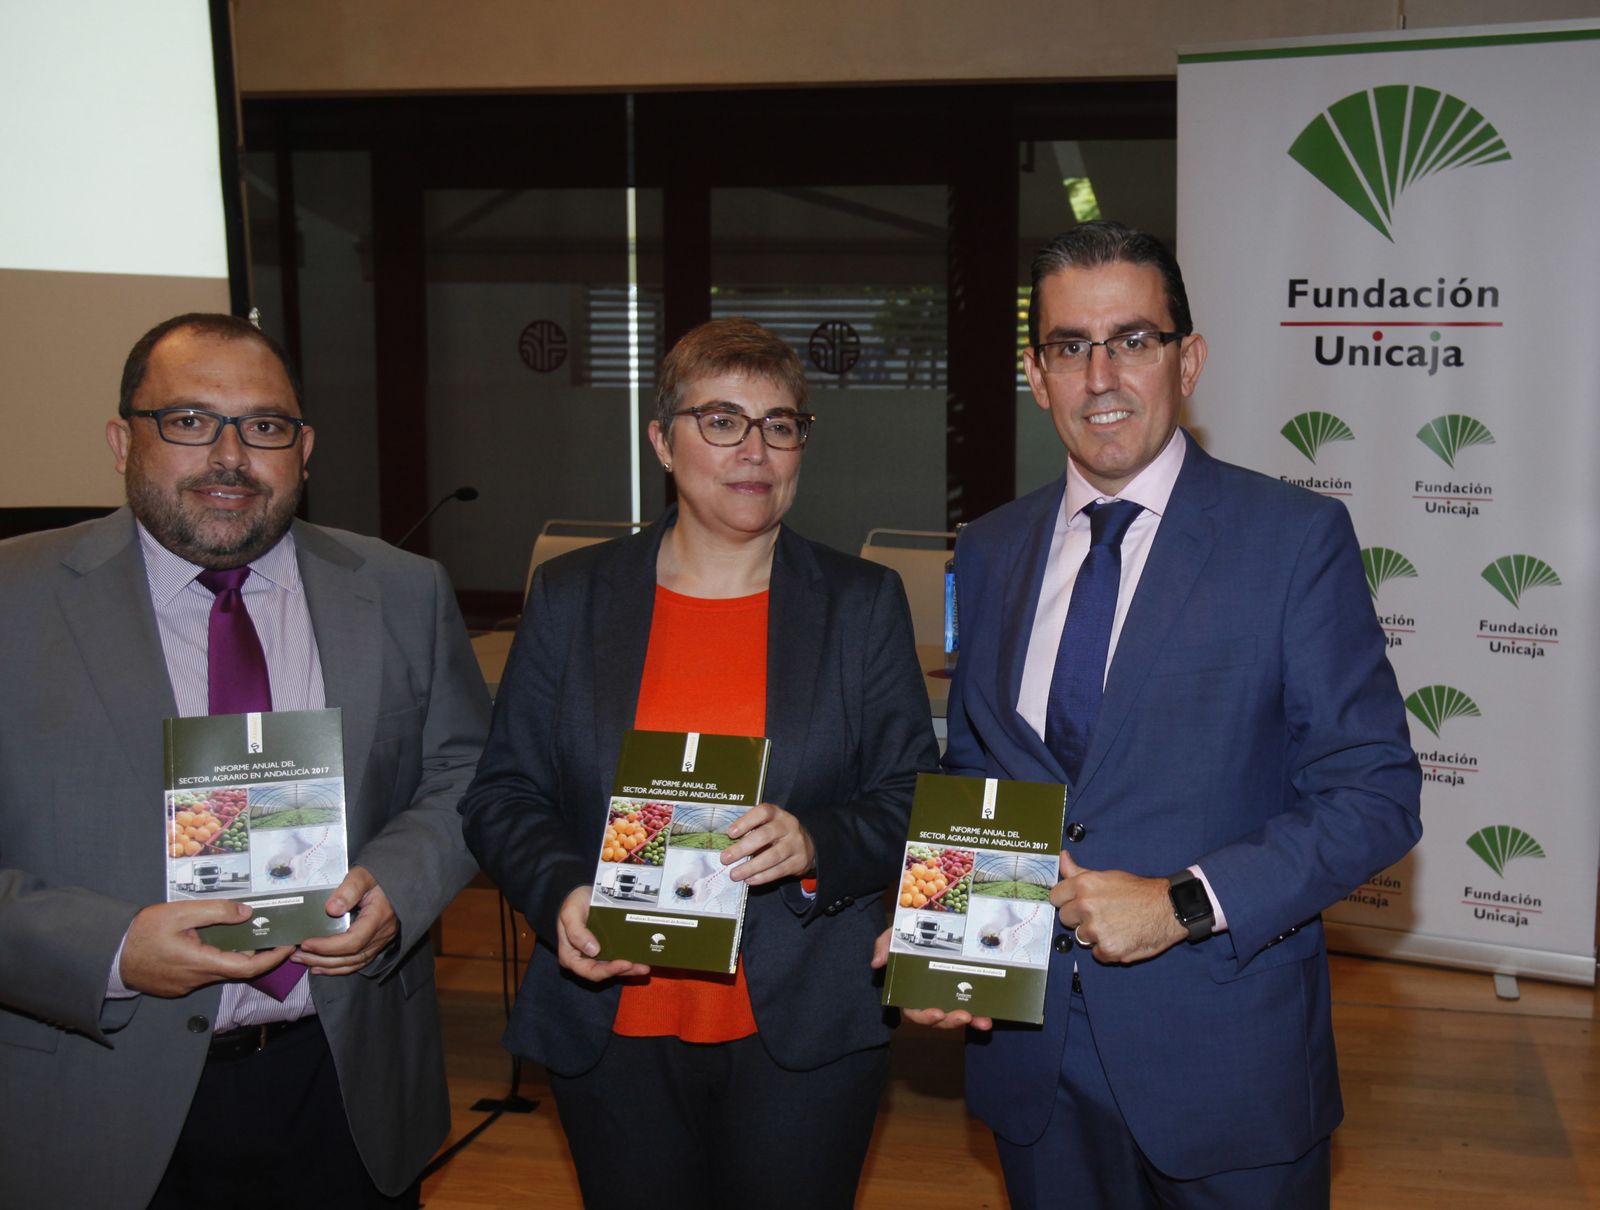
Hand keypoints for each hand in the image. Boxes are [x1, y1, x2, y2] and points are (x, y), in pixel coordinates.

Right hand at [120, 901, 292, 997]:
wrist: (108, 954)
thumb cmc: (141, 933)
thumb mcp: (180, 913)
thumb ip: (216, 912)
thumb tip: (246, 913)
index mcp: (200, 963)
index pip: (247, 968)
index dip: (271, 959)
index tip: (287, 947)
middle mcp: (196, 980)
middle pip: (236, 970)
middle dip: (255, 953)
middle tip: (269, 933)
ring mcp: (185, 986)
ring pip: (219, 971)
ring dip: (232, 954)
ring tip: (244, 931)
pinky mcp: (176, 986)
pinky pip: (203, 973)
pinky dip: (215, 959)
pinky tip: (213, 941)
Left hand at [296, 866, 398, 975]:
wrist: (399, 877)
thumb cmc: (380, 874)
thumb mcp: (364, 875)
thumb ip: (349, 889)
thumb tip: (331, 909)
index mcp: (379, 917)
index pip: (353, 941)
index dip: (328, 946)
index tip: (306, 943)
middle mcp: (382, 934)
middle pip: (350, 957)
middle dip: (321, 959)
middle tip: (297, 955)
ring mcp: (381, 941)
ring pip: (353, 963)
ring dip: (326, 966)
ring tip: (303, 961)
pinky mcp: (377, 943)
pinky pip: (357, 962)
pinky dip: (338, 967)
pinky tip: (321, 967)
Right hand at [555, 885, 650, 982]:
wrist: (582, 895)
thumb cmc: (573, 904)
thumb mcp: (570, 913)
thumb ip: (576, 932)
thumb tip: (593, 951)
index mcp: (571, 956)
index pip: (589, 970)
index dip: (607, 971)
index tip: (624, 964)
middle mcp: (584, 959)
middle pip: (604, 972)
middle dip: (623, 971)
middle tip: (641, 967)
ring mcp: (596, 954)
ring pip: (613, 967)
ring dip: (630, 968)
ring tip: (645, 966)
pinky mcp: (606, 948)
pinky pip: (617, 956)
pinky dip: (630, 959)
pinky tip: (642, 958)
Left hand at [722, 802, 814, 886]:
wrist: (806, 846)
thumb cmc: (778, 833)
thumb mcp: (768, 824)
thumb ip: (751, 829)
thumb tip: (726, 844)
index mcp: (777, 813)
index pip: (762, 812)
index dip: (746, 822)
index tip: (730, 833)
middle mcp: (788, 826)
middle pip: (765, 836)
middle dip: (742, 848)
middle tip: (725, 858)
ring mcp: (796, 844)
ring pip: (772, 856)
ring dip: (751, 867)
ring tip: (734, 874)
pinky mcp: (799, 861)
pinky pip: (779, 870)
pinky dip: (762, 877)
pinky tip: (749, 879)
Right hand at [868, 927, 992, 1031]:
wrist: (926, 926)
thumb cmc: (906, 936)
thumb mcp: (891, 937)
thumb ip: (884, 947)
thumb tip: (876, 963)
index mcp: (910, 991)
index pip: (913, 1011)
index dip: (924, 1016)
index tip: (937, 1013)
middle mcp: (928, 998)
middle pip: (938, 1018)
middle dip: (951, 1021)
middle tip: (964, 1016)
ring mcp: (947, 996)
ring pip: (957, 1016)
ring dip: (971, 1021)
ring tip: (983, 1022)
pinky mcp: (963, 991)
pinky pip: (972, 1006)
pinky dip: (980, 1014)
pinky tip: (990, 1016)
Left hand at [1051, 850, 1185, 963]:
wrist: (1168, 908)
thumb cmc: (1138, 891)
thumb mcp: (1107, 876)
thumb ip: (1079, 871)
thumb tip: (1062, 857)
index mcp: (1084, 885)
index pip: (1055, 897)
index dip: (1065, 901)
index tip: (1075, 903)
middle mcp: (1086, 907)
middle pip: (1064, 918)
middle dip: (1079, 918)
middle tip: (1101, 914)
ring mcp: (1096, 930)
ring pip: (1080, 937)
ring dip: (1094, 934)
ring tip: (1115, 925)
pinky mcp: (1108, 950)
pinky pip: (1096, 953)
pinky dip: (1107, 949)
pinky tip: (1121, 937)